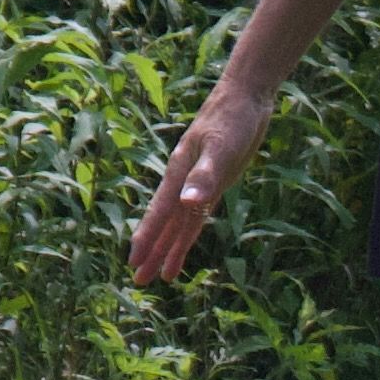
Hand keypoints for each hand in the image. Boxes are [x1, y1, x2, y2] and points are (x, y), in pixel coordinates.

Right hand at [130, 86, 269, 283]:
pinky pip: (198, 213)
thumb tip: (187, 203)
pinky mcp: (215, 181)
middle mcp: (184, 182)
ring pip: (181, 223)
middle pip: (166, 225)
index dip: (148, 239)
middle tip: (139, 282)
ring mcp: (199, 183)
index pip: (160, 214)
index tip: (134, 263)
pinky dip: (190, 230)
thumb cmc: (231, 119)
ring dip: (171, 248)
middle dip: (153, 252)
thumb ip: (204, 176)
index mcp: (179, 175)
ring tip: (162, 276)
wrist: (246, 97)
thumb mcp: (221, 148)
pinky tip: (184, 243)